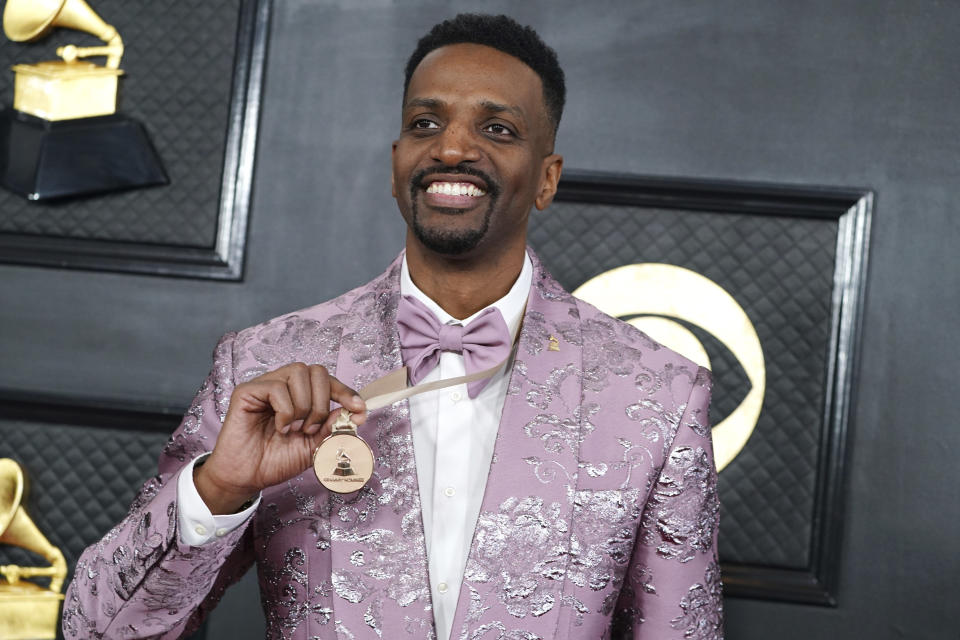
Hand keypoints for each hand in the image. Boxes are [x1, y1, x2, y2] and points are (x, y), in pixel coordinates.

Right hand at [194, 363, 365, 513]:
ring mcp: (265, 385)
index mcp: (301, 395)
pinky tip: (280, 427)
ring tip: (295, 429)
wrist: (247, 478)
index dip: (345, 391)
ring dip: (304, 406)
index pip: (327, 379)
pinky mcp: (247, 391)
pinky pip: (276, 387)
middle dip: (322, 401)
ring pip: (298, 373)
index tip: (359, 408)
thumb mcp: (314, 445)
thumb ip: (332, 426)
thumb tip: (356, 412)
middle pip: (316, 371)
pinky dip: (285, 410)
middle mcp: (284, 385)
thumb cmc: (276, 460)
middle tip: (312, 428)